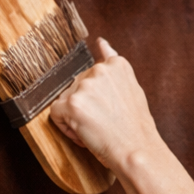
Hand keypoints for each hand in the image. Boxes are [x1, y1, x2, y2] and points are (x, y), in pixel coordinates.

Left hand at [51, 38, 163, 173]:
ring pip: (65, 101)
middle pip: (76, 87)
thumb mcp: (132, 88)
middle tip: (104, 123)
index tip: (109, 110)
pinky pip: (56, 114)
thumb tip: (102, 42)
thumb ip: (114, 66)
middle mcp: (99, 70)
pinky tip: (85, 134)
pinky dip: (66, 127)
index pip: (91, 76)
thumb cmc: (136, 127)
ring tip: (97, 129)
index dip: (97, 97)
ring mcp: (85, 86)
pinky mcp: (72, 104)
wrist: (137, 151)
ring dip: (75, 117)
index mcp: (116, 64)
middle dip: (84, 106)